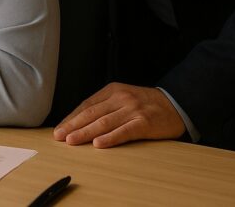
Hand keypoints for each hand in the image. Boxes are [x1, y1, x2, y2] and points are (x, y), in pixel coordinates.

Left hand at [53, 83, 185, 147]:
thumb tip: (80, 121)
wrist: (175, 104)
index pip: (87, 105)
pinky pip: (124, 131)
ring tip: (72, 141)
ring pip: (104, 123)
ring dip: (86, 133)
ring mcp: (132, 110)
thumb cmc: (146, 103)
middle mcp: (121, 98)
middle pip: (92, 113)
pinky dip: (110, 138)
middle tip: (59, 136)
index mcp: (112, 91)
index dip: (71, 118)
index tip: (59, 128)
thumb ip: (104, 106)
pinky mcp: (144, 122)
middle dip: (73, 126)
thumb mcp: (123, 97)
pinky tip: (98, 144)